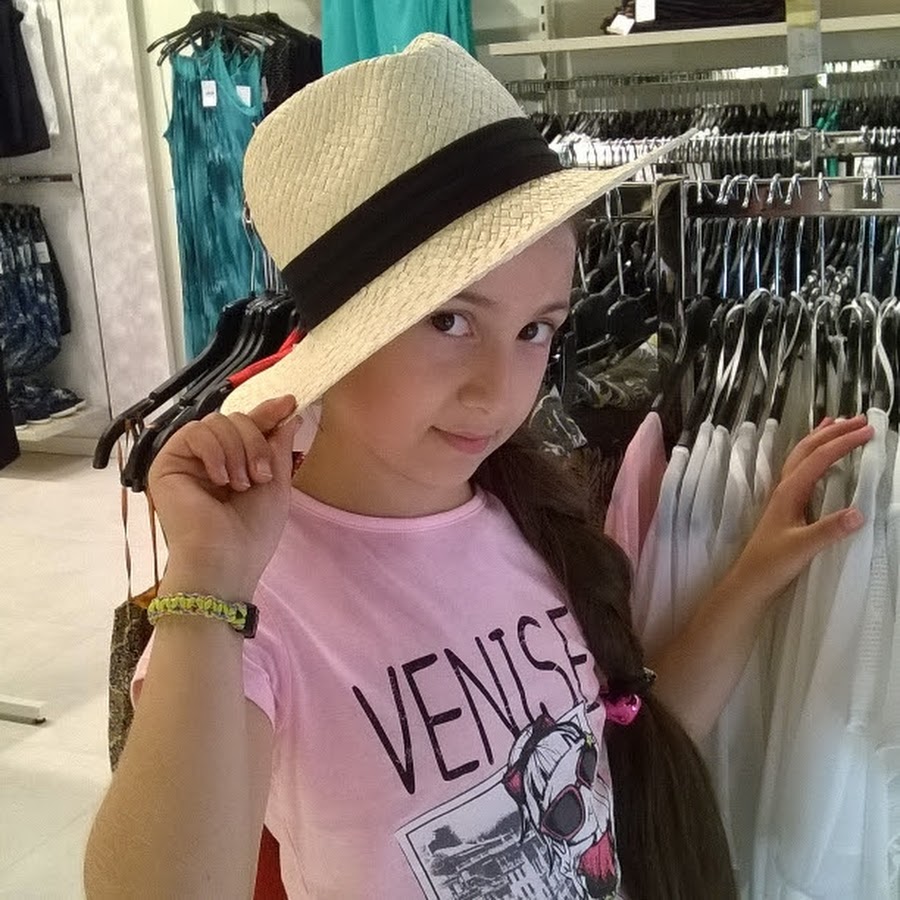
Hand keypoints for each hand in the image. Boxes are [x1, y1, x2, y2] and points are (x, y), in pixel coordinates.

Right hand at [147, 395, 300, 598]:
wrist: (225, 562)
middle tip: (261, 476)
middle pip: (235, 419)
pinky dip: (214, 451)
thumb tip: (288, 412)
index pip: (249, 425)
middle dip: (255, 442)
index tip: (290, 403)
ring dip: (237, 451)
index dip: (268, 412)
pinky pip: (195, 432)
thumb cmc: (252, 532)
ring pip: (217, 423)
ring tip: (240, 484)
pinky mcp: (167, 463)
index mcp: (234, 463)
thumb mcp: (276, 483)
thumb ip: (278, 446)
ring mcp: (188, 460)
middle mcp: (209, 459)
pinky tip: (219, 478)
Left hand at [730, 415, 872, 608]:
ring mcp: (784, 495)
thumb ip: (829, 531)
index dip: (843, 442)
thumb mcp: (803, 548)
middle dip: (834, 432)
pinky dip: (813, 455)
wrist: (751, 580)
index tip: (869, 432)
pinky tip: (820, 459)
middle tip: (861, 420)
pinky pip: (801, 470)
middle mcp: (785, 488)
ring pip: (802, 456)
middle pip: (808, 449)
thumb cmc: (772, 564)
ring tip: (838, 423)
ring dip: (821, 438)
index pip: (818, 458)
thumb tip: (859, 513)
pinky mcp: (787, 505)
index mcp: (789, 492)